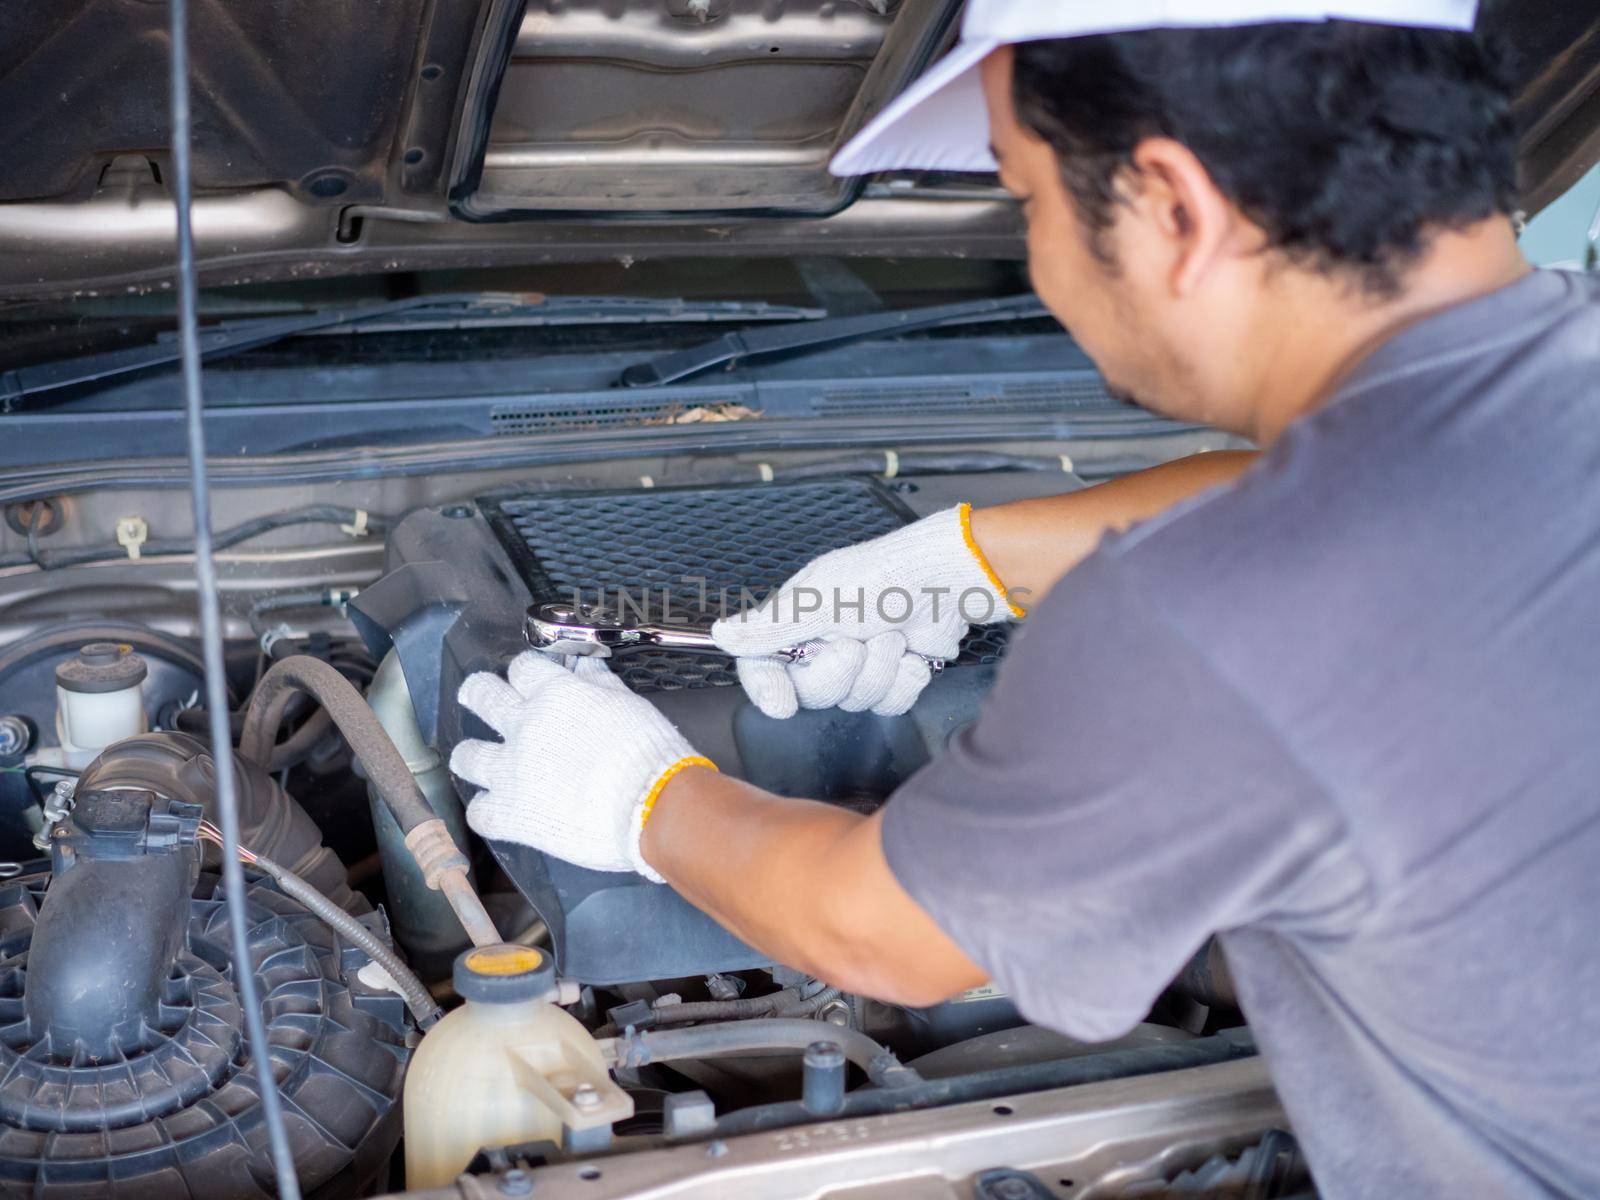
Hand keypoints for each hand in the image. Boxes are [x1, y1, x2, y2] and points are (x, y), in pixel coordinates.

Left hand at [449, 651, 712, 880]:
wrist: (651, 805)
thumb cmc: (648, 751)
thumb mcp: (628, 704)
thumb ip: (600, 684)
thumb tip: (586, 665)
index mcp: (554, 694)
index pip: (522, 667)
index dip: (526, 673)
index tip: (532, 681)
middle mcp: (523, 726)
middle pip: (480, 695)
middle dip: (478, 694)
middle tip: (482, 700)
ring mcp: (510, 771)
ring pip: (466, 756)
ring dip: (472, 756)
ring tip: (481, 762)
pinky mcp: (510, 814)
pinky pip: (478, 812)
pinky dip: (488, 812)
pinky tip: (499, 811)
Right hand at [710, 504, 1018, 718]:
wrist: (949, 581)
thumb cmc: (886, 575)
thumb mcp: (821, 600)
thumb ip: (769, 626)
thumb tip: (721, 634)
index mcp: (798, 621)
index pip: (763, 666)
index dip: (768, 689)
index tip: (782, 705)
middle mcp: (825, 644)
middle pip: (811, 693)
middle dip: (840, 671)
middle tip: (857, 640)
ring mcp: (861, 663)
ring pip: (854, 701)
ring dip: (879, 671)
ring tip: (891, 634)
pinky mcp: (894, 676)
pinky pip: (889, 705)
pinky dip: (904, 680)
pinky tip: (912, 653)